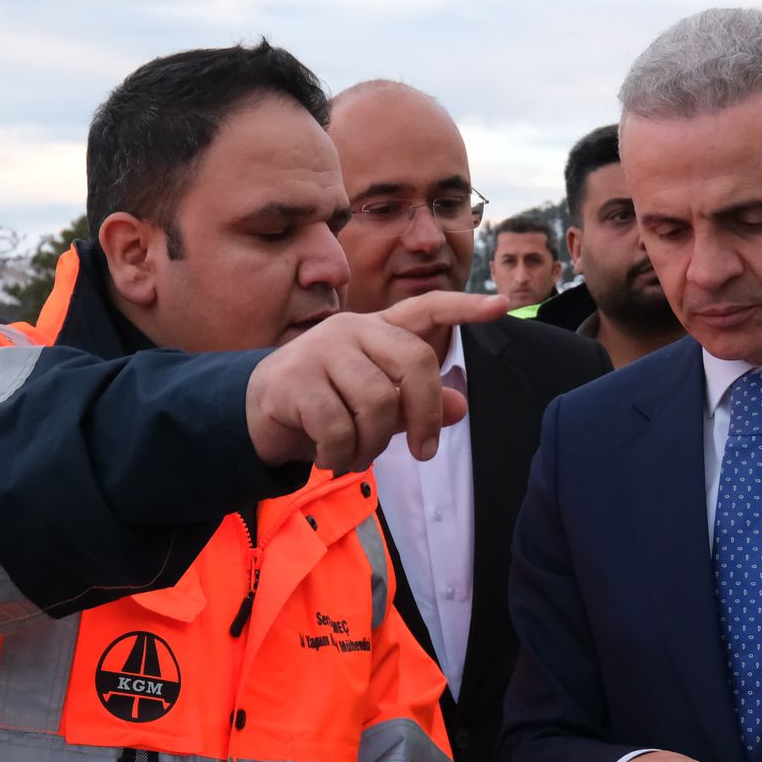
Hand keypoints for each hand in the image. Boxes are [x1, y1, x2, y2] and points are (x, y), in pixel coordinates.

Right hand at [246, 292, 507, 470]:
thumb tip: (463, 407)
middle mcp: (352, 329)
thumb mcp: (379, 406)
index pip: (427, 308)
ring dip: (372, 445)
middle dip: (425, 416)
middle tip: (423, 453)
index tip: (503, 305)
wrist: (259, 412)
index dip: (465, 307)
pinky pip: (339, 429)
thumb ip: (418, 404)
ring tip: (356, 455)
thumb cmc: (328, 405)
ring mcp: (320, 350)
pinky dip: (340, 455)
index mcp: (377, 330)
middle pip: (414, 364)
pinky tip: (328, 457)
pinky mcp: (294, 380)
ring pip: (377, 404)